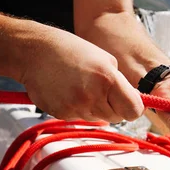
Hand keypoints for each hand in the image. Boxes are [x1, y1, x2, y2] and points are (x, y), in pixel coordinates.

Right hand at [18, 25, 143, 122]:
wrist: (35, 52)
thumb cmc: (71, 51)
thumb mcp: (106, 60)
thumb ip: (121, 83)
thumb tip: (132, 102)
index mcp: (108, 79)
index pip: (134, 111)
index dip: (133, 107)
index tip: (130, 102)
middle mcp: (93, 96)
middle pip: (117, 117)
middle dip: (114, 107)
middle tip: (102, 90)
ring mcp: (76, 107)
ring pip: (99, 119)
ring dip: (96, 108)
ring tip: (83, 87)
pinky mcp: (62, 114)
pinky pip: (80, 118)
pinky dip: (79, 108)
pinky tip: (71, 92)